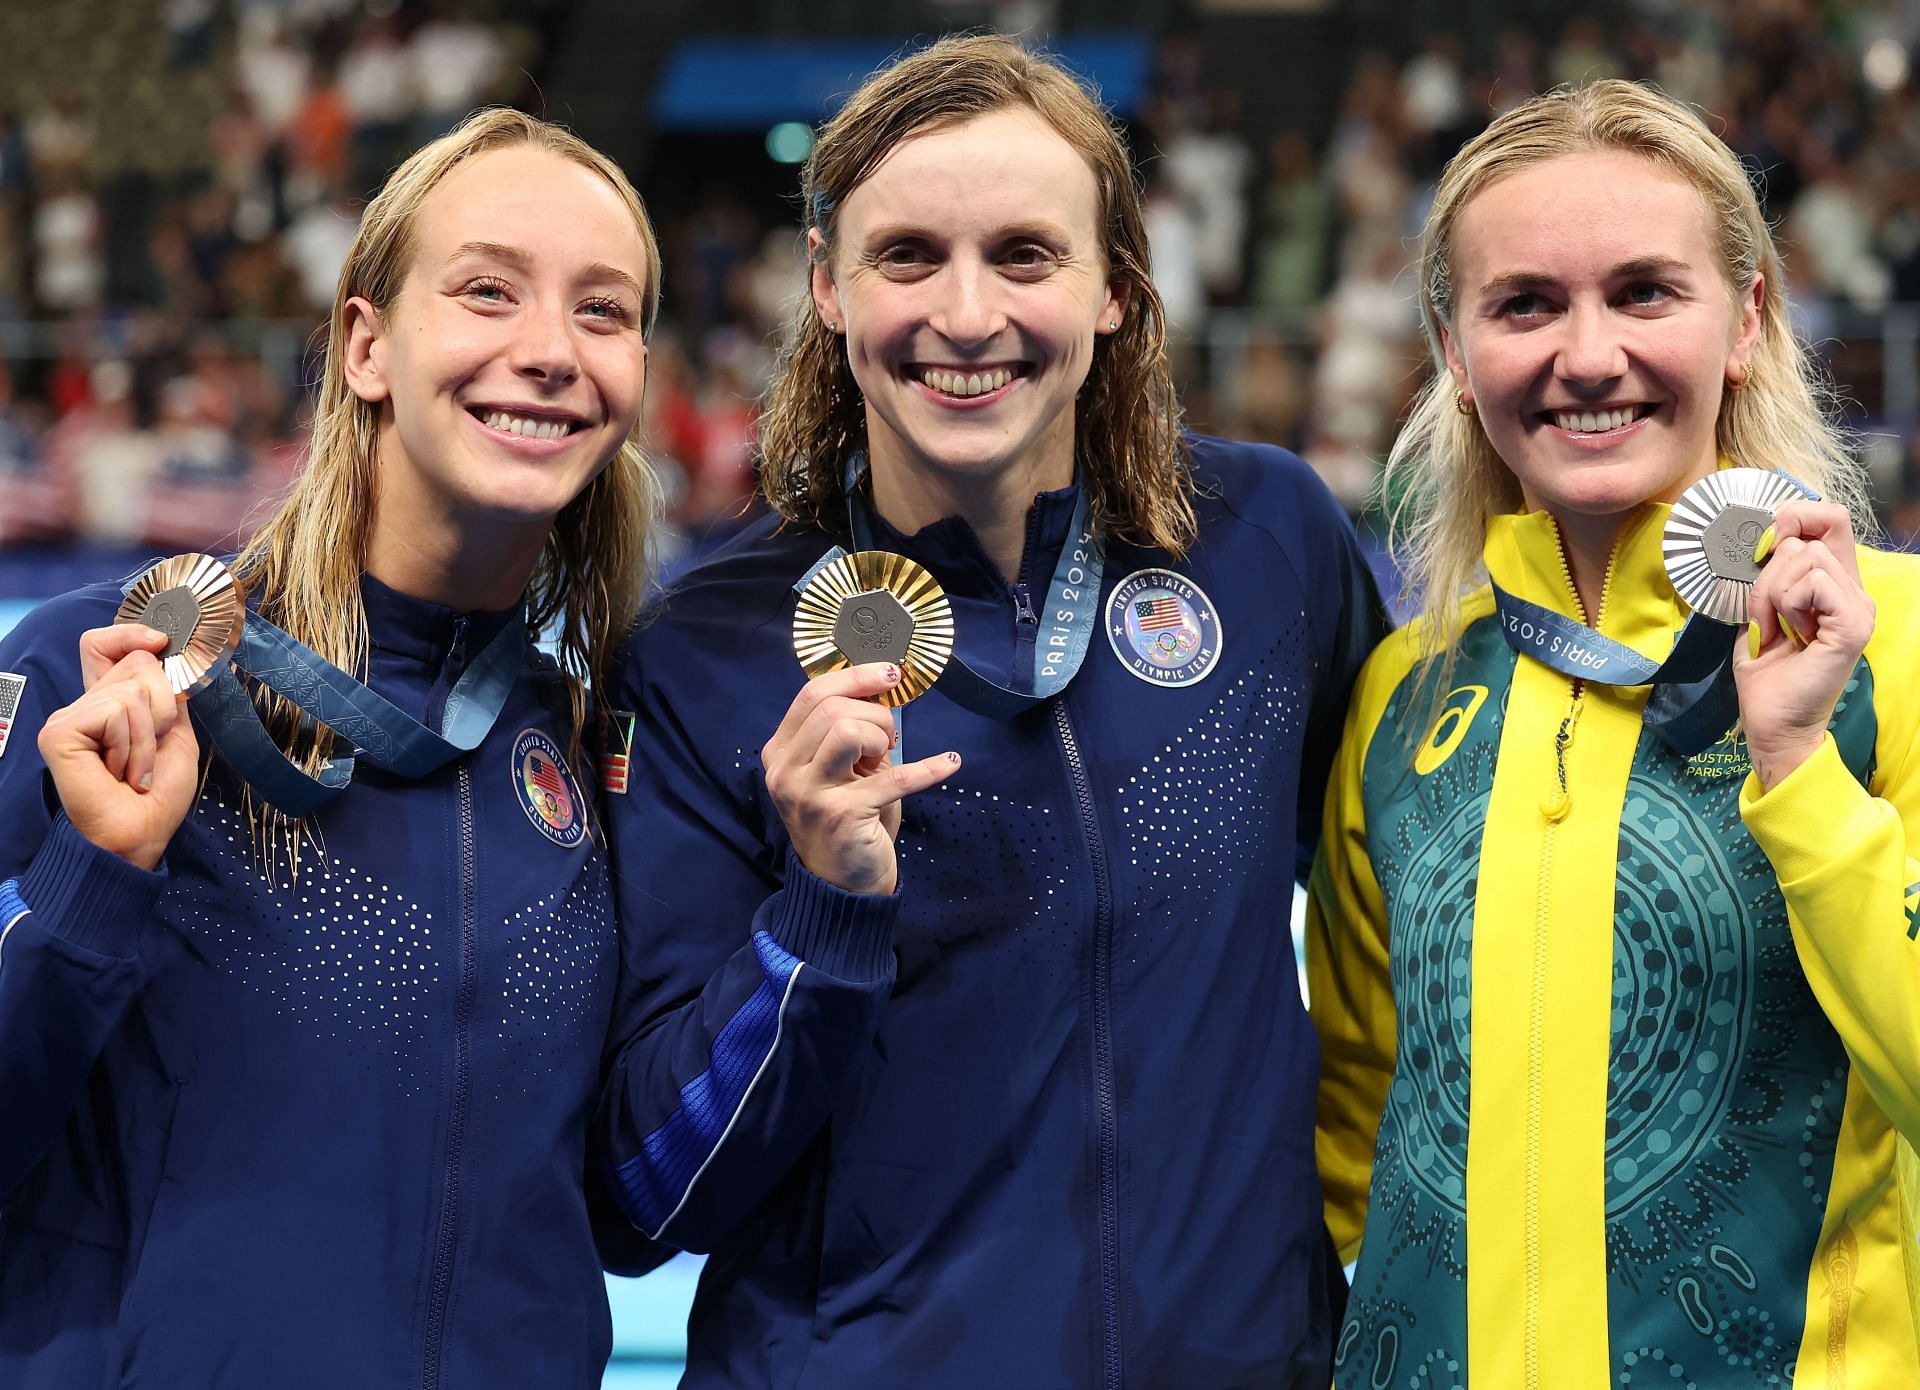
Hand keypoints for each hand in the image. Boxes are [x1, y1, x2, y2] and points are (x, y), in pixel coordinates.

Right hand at [37, 625, 200, 869]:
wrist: (140, 834)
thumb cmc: (157, 795)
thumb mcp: (177, 735)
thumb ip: (169, 695)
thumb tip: (164, 655)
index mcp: (109, 702)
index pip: (104, 644)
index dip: (131, 633)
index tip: (162, 640)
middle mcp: (85, 704)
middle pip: (136, 661)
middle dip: (164, 706)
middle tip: (151, 748)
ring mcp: (69, 716)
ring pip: (133, 687)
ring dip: (151, 734)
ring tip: (135, 767)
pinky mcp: (60, 730)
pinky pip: (116, 710)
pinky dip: (134, 742)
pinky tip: (120, 771)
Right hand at [761, 662, 959, 894]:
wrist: (841, 884)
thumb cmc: (846, 817)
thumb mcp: (837, 769)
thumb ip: (846, 730)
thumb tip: (882, 686)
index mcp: (780, 751)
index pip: (812, 694)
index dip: (855, 677)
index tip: (890, 674)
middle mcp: (785, 771)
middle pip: (833, 709)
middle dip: (874, 715)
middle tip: (889, 742)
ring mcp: (808, 794)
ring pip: (847, 730)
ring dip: (881, 739)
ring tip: (888, 760)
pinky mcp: (841, 815)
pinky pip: (892, 778)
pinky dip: (928, 768)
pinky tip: (949, 763)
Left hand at [1732, 500, 1874, 789]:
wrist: (1772, 721)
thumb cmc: (1766, 669)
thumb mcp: (1761, 608)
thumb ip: (1771, 571)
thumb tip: (1769, 531)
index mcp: (1836, 584)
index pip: (1830, 519)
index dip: (1794, 519)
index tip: (1765, 550)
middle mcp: (1855, 592)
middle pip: (1808, 538)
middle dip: (1768, 574)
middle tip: (1766, 615)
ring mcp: (1859, 608)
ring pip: (1805, 558)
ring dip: (1772, 594)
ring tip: (1777, 629)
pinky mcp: (1853, 625)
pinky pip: (1811, 584)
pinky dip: (1786, 606)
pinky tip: (1791, 635)